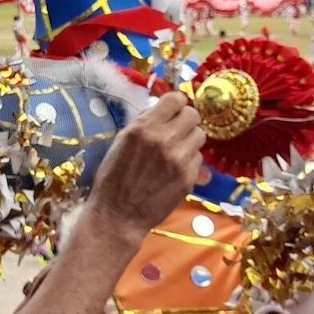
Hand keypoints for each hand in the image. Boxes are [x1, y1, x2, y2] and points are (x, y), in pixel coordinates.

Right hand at [84, 92, 203, 242]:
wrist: (118, 215)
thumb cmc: (113, 178)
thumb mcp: (121, 141)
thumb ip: (144, 122)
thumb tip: (162, 109)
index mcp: (144, 127)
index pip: (176, 99)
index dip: (175, 104)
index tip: (172, 111)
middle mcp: (164, 139)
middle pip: (193, 114)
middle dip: (185, 121)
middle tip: (176, 131)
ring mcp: (179, 159)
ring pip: (200, 135)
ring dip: (189, 140)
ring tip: (175, 151)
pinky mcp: (189, 177)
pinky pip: (199, 159)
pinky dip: (190, 161)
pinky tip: (174, 170)